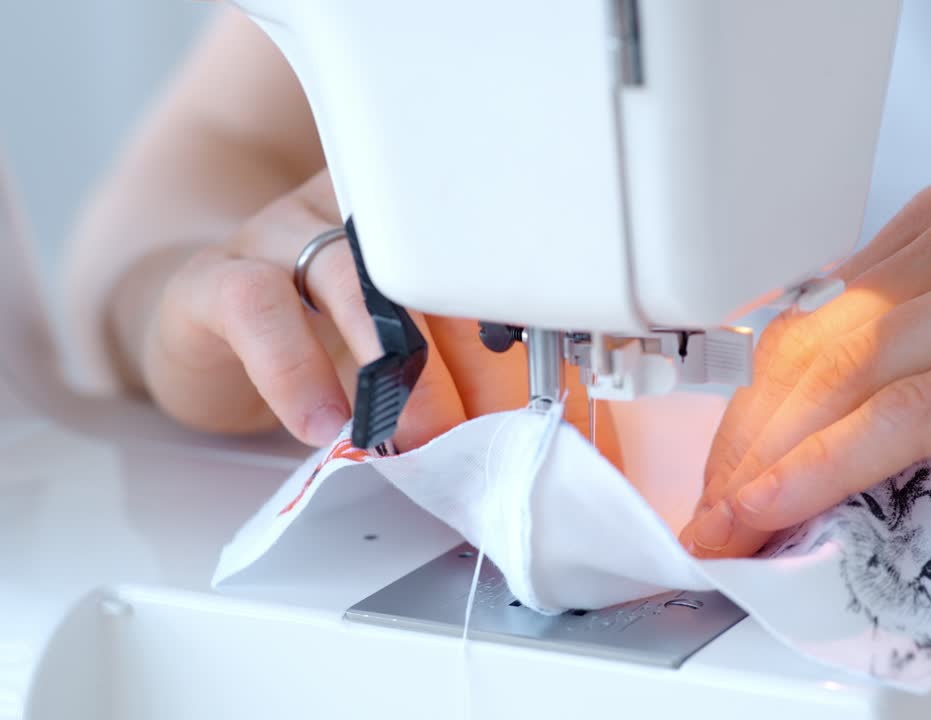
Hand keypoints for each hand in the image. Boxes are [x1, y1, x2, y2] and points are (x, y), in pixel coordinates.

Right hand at [127, 169, 619, 457]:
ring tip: (413, 435)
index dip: (511, 326)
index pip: (474, 255)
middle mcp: (344, 210)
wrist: (198, 326)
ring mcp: (277, 234)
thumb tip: (518, 418)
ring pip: (351, 275)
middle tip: (487, 425)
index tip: (538, 392)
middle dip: (467, 354)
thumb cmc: (312, 335)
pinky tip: (321, 423)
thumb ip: (453, 364)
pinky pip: (258, 306)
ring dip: (394, 367)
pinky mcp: (213, 278)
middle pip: (424, 262)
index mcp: (402, 219)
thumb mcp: (394, 343)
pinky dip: (295, 371)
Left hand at [681, 182, 930, 556]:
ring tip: (734, 523)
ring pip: (852, 369)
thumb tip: (816, 465)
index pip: (819, 309)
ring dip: (775, 457)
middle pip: (821, 334)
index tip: (724, 463)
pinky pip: (911, 413)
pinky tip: (782, 507)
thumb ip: (919, 391)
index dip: (754, 396)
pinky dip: (830, 467)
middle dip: (751, 434)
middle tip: (716, 509)